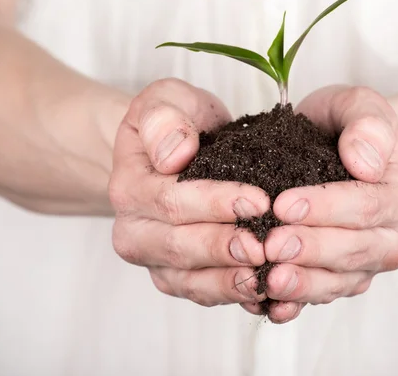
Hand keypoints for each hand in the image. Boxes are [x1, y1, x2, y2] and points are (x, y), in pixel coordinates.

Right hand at [109, 78, 269, 306]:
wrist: (173, 152)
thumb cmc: (176, 123)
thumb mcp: (166, 100)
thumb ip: (164, 117)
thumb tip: (173, 155)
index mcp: (130, 187)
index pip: (171, 202)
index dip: (215, 203)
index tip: (259, 200)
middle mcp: (134, 231)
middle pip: (180, 248)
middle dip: (225, 248)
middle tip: (265, 247)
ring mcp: (156, 260)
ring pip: (191, 281)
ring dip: (231, 282)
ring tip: (268, 278)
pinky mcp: (178, 278)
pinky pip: (204, 295)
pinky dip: (235, 297)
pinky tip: (267, 295)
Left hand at [247, 86, 397, 322]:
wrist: (352, 153)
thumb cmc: (350, 127)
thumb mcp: (360, 105)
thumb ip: (367, 123)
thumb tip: (365, 162)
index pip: (366, 206)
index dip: (326, 207)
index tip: (284, 204)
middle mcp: (392, 236)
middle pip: (354, 249)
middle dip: (311, 249)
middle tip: (270, 245)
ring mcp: (369, 261)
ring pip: (340, 279)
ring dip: (304, 283)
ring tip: (269, 280)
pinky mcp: (344, 277)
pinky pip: (325, 294)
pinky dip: (298, 303)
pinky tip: (271, 305)